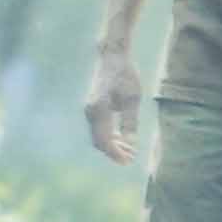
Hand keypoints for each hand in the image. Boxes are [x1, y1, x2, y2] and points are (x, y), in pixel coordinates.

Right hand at [85, 44, 146, 164]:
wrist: (112, 58)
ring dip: (112, 146)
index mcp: (100, 109)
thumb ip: (130, 122)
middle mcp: (91, 111)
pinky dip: (109, 138)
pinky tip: (122, 139)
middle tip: (132, 158)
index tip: (128, 162)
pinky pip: (98, 129)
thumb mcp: (133, 99)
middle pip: (100, 141)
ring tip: (130, 150)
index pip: (105, 140)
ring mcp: (89, 110)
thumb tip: (130, 144)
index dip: (116, 154)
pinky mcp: (92, 109)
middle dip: (115, 152)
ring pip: (98, 136)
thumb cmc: (125, 75)